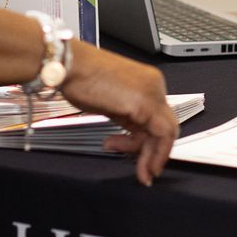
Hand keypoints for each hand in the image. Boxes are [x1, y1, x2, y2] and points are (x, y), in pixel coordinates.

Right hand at [59, 43, 176, 184]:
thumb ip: (125, 116)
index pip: (159, 117)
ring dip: (153, 157)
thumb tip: (129, 135)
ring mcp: (152, 94)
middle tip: (145, 170)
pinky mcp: (145, 104)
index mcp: (147, 82)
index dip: (151, 142)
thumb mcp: (110, 101)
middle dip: (154, 152)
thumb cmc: (80, 77)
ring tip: (138, 169)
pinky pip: (161, 135)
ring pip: (167, 133)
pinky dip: (155, 154)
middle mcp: (154, 86)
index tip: (140, 156)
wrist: (69, 66)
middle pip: (165, 126)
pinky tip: (142, 165)